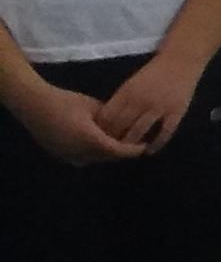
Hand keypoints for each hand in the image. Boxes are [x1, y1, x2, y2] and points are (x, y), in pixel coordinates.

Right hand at [10, 82, 132, 167]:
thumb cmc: (65, 101)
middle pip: (107, 157)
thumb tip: (123, 123)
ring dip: (106, 154)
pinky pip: (81, 158)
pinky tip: (97, 144)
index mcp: (90, 138)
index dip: (132, 150)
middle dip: (121, 152)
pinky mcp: (58, 155)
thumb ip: (109, 117)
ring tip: (116, 143)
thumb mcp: (93, 106)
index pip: (117, 150)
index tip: (144, 147)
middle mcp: (79, 151)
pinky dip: (92, 154)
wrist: (34, 105)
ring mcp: (67, 155)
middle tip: (133, 144)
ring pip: (94, 159)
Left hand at [93, 49, 206, 151]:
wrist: (181, 60)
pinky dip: (156, 144)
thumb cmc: (154, 72)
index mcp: (127, 92)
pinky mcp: (176, 112)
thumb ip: (120, 101)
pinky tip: (150, 150)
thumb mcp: (132, 83)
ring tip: (127, 152)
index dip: (100, 130)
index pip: (108, 117)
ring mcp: (160, 108)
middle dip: (113, 140)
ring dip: (131, 145)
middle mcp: (141, 101)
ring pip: (139, 132)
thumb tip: (107, 121)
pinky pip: (164, 133)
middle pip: (121, 127)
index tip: (98, 138)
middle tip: (110, 149)